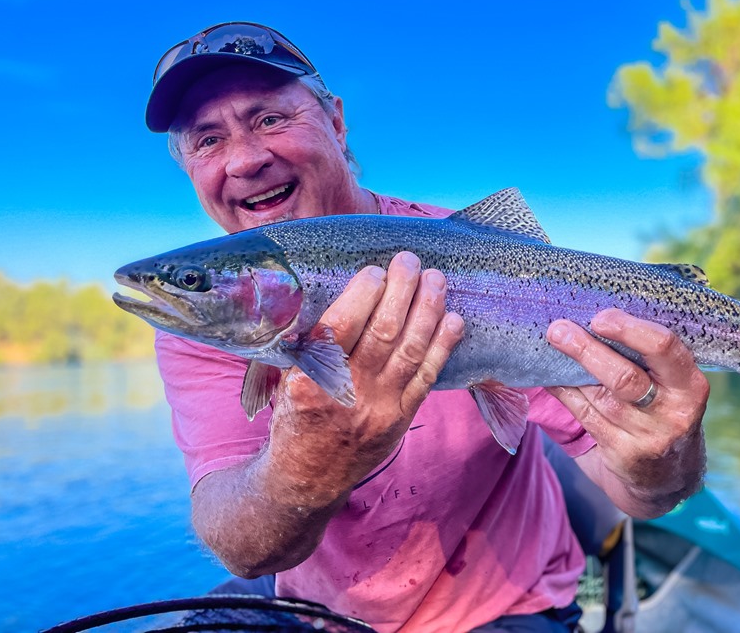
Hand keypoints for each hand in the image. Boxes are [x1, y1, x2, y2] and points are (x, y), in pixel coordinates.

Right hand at [269, 251, 464, 492]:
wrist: (308, 477)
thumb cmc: (295, 416)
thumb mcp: (287, 378)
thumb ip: (310, 342)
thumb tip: (336, 292)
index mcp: (310, 380)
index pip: (341, 328)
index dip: (362, 295)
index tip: (375, 271)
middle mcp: (347, 393)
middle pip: (383, 334)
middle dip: (401, 291)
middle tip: (410, 262)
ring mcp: (379, 408)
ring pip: (410, 351)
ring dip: (428, 310)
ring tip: (436, 280)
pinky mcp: (401, 419)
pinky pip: (427, 377)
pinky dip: (443, 346)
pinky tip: (453, 319)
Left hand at [546, 309, 708, 518]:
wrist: (669, 476)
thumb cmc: (666, 410)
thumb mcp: (675, 384)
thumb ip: (650, 356)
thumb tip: (599, 314)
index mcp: (690, 385)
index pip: (664, 348)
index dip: (629, 330)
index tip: (600, 317)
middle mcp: (672, 413)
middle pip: (624, 377)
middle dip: (587, 350)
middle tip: (558, 329)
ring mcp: (646, 437)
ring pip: (598, 396)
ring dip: (569, 368)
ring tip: (551, 342)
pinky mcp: (620, 453)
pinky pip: (584, 414)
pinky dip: (563, 391)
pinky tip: (550, 374)